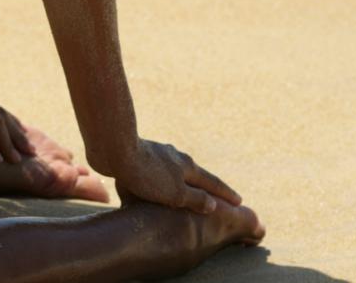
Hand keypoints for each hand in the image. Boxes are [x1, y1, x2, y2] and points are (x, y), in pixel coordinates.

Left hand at [106, 138, 241, 214]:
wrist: (116, 150)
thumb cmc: (147, 174)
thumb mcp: (175, 193)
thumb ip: (195, 199)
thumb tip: (213, 204)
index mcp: (188, 167)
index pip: (212, 183)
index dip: (226, 194)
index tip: (239, 201)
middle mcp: (176, 158)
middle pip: (195, 176)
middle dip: (205, 187)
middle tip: (215, 197)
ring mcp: (159, 155)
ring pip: (175, 172)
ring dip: (182, 183)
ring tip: (185, 192)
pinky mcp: (141, 157)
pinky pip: (157, 173)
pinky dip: (163, 182)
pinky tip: (155, 186)